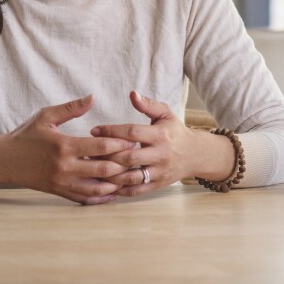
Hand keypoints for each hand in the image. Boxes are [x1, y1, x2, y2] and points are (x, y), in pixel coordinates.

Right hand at [0, 95, 134, 203]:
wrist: (4, 161)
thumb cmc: (26, 136)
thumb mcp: (45, 116)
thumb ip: (71, 108)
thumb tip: (92, 97)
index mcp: (64, 145)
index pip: (100, 145)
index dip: (120, 143)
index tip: (134, 140)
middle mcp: (65, 166)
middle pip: (103, 169)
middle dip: (123, 164)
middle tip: (138, 159)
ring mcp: (63, 182)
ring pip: (97, 188)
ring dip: (116, 183)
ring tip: (130, 176)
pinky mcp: (59, 192)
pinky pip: (85, 199)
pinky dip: (101, 197)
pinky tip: (113, 192)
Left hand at [90, 91, 234, 196]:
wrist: (194, 154)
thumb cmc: (174, 131)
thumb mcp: (165, 114)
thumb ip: (148, 105)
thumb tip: (132, 94)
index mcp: (160, 135)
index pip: (132, 133)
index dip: (112, 131)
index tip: (94, 130)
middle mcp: (160, 155)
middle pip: (129, 157)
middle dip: (107, 155)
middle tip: (88, 151)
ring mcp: (159, 172)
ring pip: (130, 176)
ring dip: (110, 174)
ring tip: (94, 169)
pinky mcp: (157, 185)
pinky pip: (136, 190)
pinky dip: (120, 189)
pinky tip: (106, 184)